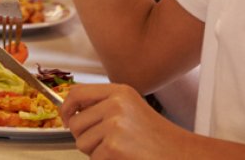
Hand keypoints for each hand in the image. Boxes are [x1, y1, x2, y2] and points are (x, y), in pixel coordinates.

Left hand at [60, 84, 192, 158]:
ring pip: (81, 142)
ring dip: (95, 151)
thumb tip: (70, 112)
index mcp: (119, 92)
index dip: (66, 107)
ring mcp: (114, 125)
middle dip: (85, 137)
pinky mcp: (113, 146)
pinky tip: (124, 157)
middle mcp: (115, 104)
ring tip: (119, 149)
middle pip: (75, 123)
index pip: (77, 93)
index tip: (65, 118)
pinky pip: (93, 157)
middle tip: (107, 142)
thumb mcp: (131, 109)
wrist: (179, 153)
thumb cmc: (156, 136)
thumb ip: (103, 106)